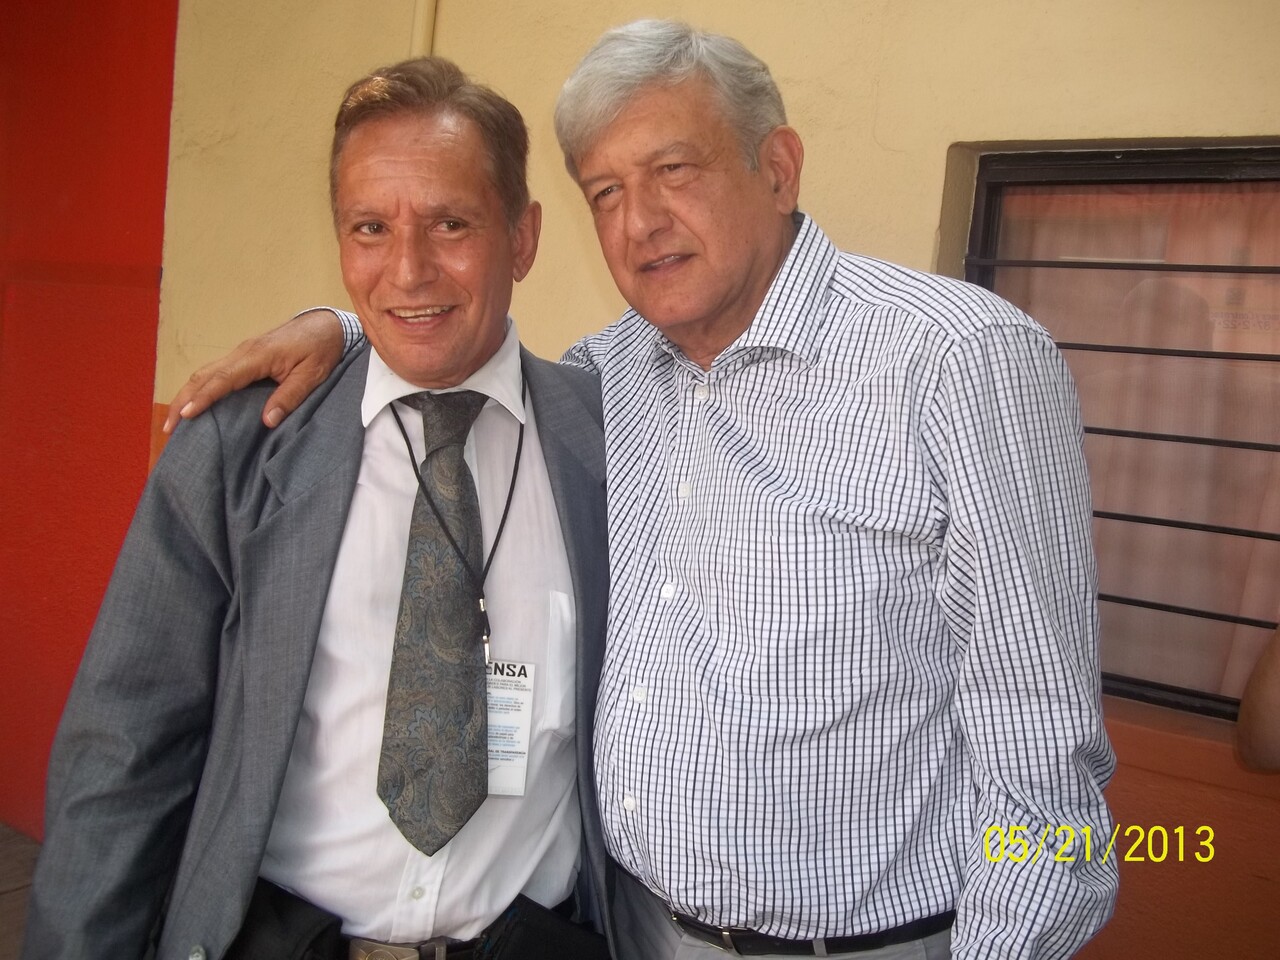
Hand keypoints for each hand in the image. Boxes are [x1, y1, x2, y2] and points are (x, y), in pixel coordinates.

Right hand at [164, 309, 345, 431]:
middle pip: (204, 375)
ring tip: (175, 421)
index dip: (202, 398)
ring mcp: (241, 353)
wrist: (326, 325)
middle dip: (183, 400)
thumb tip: (267, 421)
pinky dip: (201, 388)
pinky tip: (196, 404)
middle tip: (168, 428)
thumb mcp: (312, 375)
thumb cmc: (321, 349)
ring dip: (188, 395)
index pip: (222, 379)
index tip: (185, 416)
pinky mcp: (244, 358)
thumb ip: (289, 396)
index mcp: (257, 356)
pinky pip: (216, 373)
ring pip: (206, 373)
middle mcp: (243, 352)